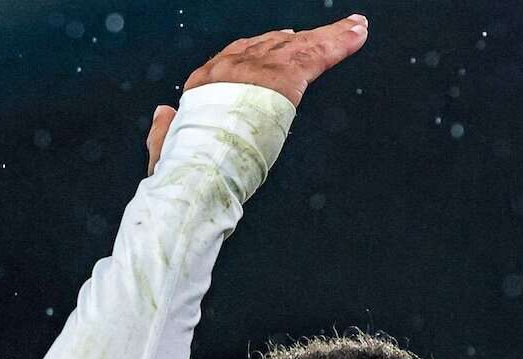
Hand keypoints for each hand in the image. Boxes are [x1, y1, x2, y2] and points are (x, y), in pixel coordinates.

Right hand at [146, 14, 369, 174]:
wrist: (198, 166)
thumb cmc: (182, 167)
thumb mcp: (166, 146)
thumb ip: (166, 128)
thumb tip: (164, 112)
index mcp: (205, 83)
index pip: (237, 56)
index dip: (259, 47)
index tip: (276, 40)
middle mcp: (230, 68)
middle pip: (271, 45)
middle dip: (296, 38)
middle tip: (314, 34)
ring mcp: (257, 69)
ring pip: (300, 45)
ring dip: (330, 36)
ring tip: (355, 26)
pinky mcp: (283, 77)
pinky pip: (318, 55)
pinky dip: (340, 42)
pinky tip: (358, 32)